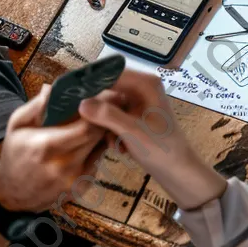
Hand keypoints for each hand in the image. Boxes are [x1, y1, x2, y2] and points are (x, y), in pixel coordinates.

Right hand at [0, 85, 107, 212]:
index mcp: (48, 147)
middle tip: (106, 103)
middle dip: (103, 117)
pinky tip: (86, 140)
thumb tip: (53, 87)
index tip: (101, 96)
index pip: (86, 127)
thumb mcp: (17, 123)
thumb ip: (37, 105)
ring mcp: (75, 180)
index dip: (98, 111)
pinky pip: (97, 160)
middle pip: (97, 136)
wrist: (11, 194)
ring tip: (96, 119)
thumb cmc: (14, 153)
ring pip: (101, 147)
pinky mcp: (81, 187)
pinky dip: (95, 148)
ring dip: (101, 132)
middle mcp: (64, 166)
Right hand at [79, 70, 225, 210]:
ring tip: (115, 144)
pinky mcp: (135, 117)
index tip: (69, 94)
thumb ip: (107, 115)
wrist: (179, 173)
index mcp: (145, 83)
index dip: (90, 82)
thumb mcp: (131, 132)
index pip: (111, 73)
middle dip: (99, 112)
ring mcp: (139, 103)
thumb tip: (81, 103)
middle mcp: (142, 87)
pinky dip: (113, 132)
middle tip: (89, 128)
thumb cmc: (161, 149)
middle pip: (108, 90)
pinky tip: (121, 148)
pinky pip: (114, 118)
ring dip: (106, 126)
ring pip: (108, 107)